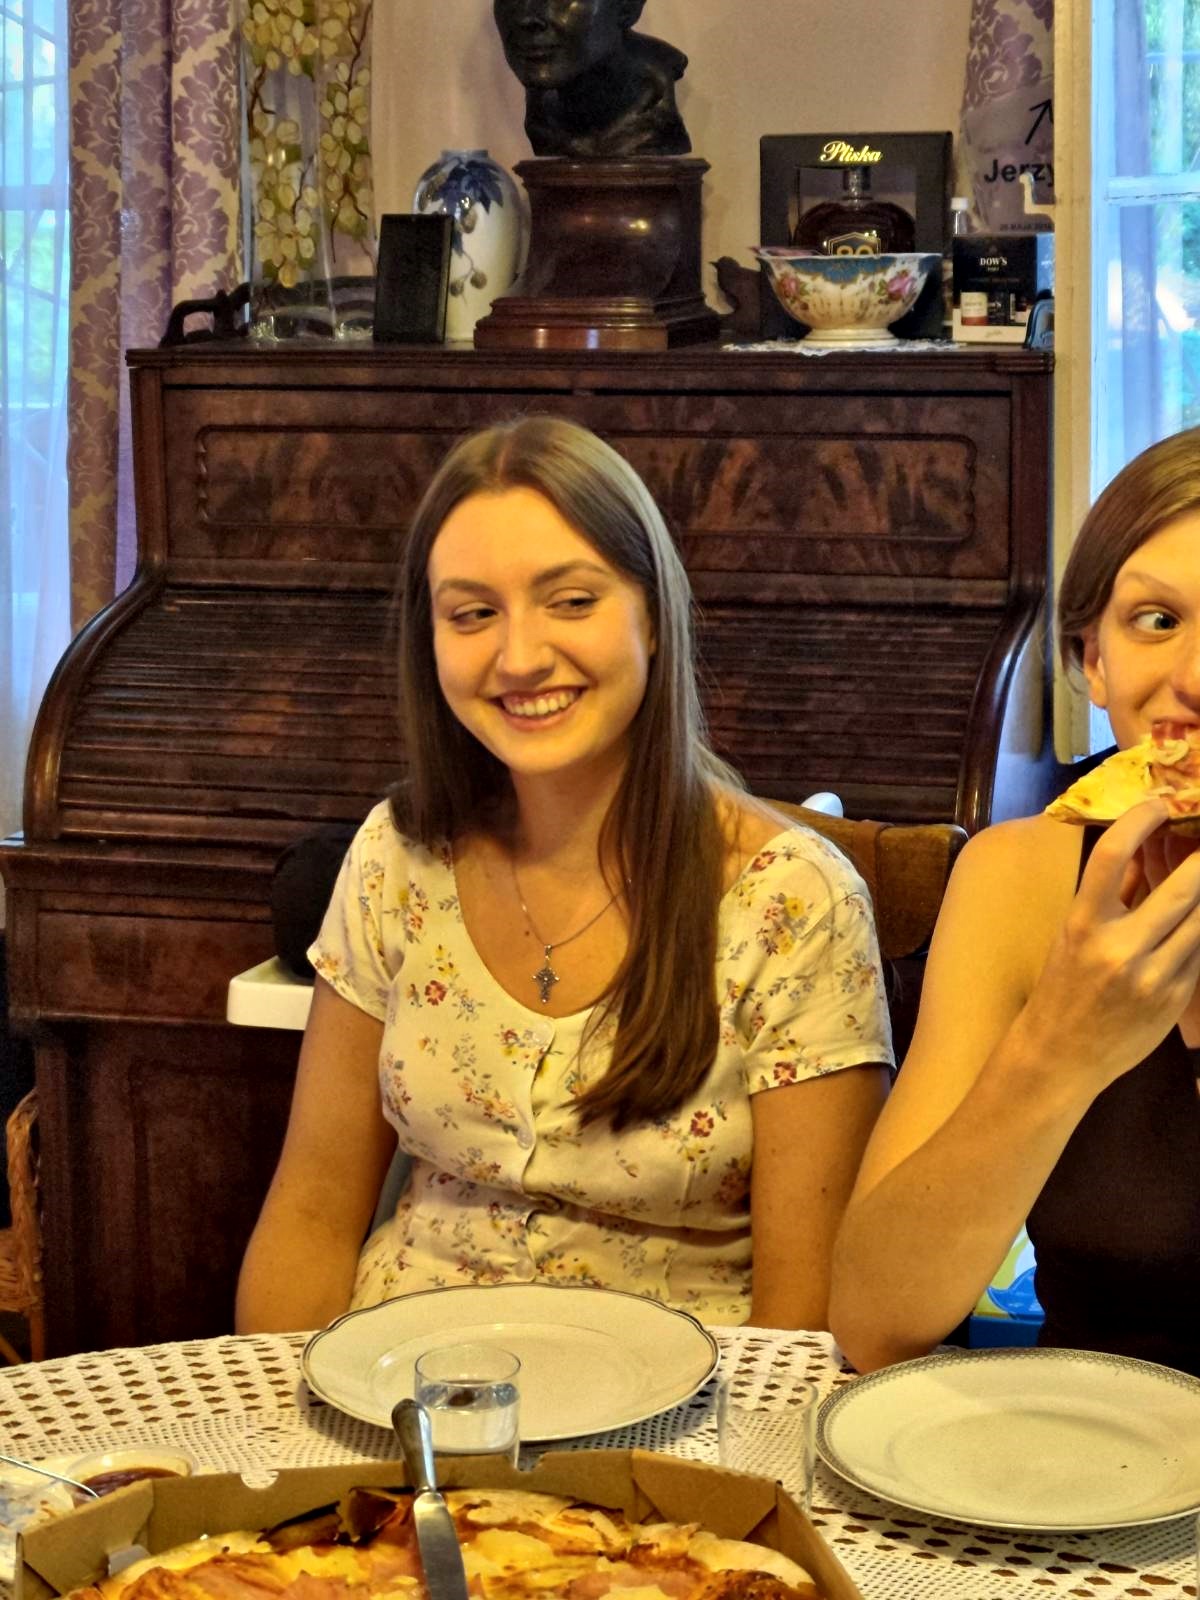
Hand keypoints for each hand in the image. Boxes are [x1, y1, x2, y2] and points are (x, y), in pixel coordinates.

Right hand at [1018, 800, 1199, 1094]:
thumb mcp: (1074, 935)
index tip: (1158, 805)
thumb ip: (1112, 893)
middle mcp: (1120, 948)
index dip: (1140, 819)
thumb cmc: (1063, 987)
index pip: (1112, 855)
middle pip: (1182, 886)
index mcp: (1083, 924)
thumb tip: (1145, 850)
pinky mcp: (1176, 997)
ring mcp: (1153, 976)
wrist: (1062, 1055)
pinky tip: (1195, 921)